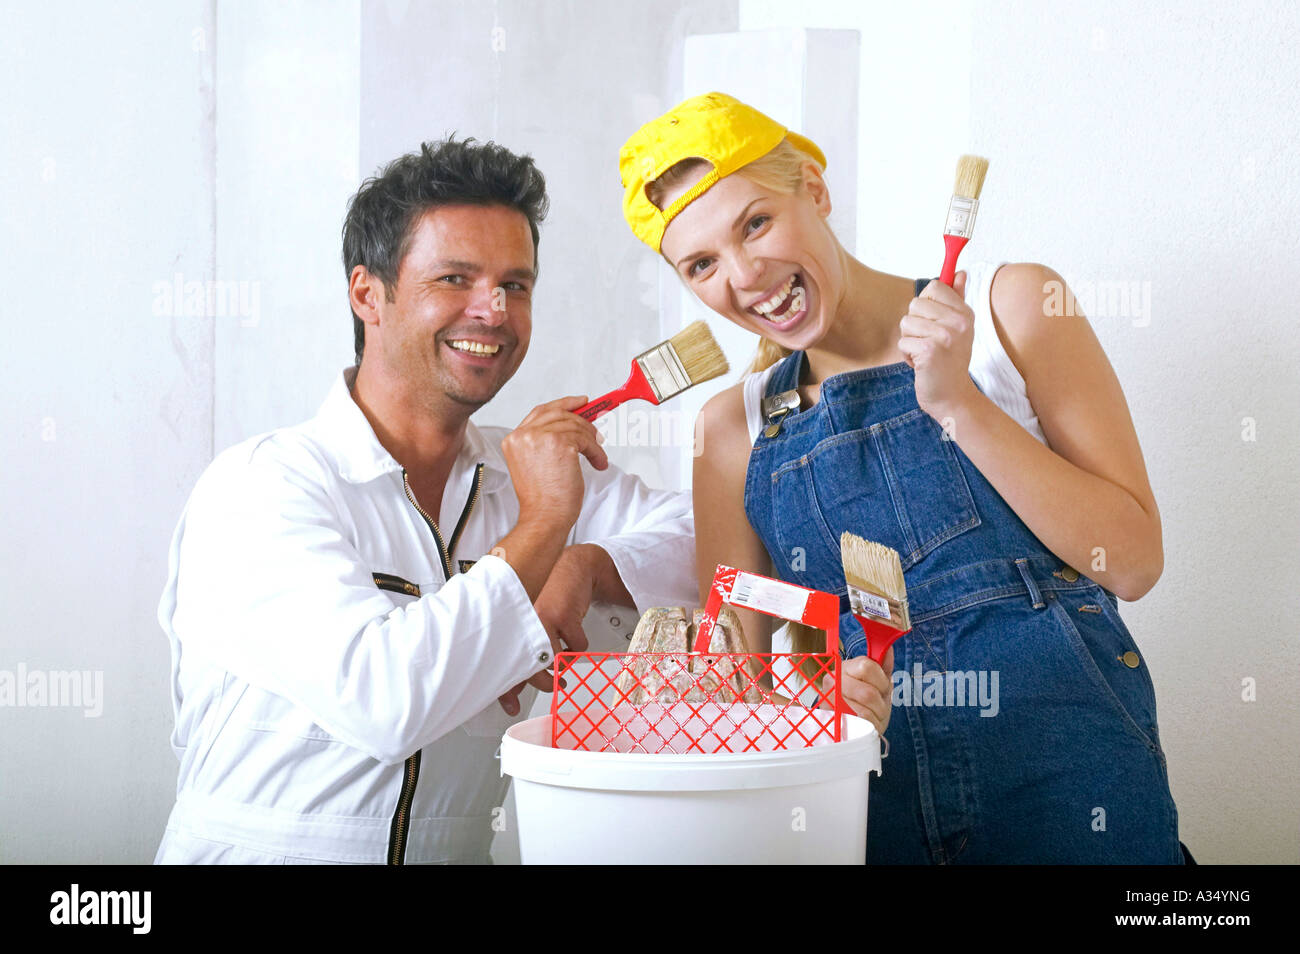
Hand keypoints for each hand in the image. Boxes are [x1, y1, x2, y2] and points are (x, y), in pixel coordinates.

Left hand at [497, 546, 596, 713]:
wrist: (573, 569)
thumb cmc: (549, 597)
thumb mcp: (531, 623)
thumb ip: (520, 653)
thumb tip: (511, 690)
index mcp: (509, 624)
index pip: (502, 662)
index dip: (506, 690)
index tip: (511, 706)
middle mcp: (521, 621)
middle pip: (528, 667)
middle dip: (543, 683)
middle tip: (553, 684)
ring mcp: (541, 618)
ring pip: (554, 661)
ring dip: (562, 667)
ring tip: (564, 665)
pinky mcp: (563, 616)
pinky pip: (576, 648)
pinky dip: (578, 647)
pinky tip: (573, 636)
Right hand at [501, 395, 607, 533]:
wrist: (544, 518)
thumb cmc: (543, 499)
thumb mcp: (537, 464)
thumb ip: (546, 442)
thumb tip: (575, 426)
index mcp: (513, 439)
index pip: (540, 412)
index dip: (563, 405)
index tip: (580, 402)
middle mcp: (523, 435)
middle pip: (558, 413)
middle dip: (582, 419)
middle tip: (597, 429)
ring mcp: (539, 437)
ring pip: (575, 426)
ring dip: (592, 441)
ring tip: (598, 457)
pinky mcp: (559, 444)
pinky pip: (586, 439)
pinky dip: (596, 451)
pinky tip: (599, 463)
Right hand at [818, 646, 893, 737]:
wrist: (849, 727)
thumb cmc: (865, 704)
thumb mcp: (877, 684)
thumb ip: (883, 667)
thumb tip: (889, 649)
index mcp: (843, 667)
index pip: (866, 666)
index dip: (881, 681)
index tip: (882, 688)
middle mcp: (831, 681)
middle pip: (868, 693)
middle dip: (880, 704)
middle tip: (878, 706)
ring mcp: (829, 703)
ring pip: (864, 711)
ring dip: (875, 717)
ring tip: (872, 716)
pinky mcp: (832, 722)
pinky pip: (859, 725)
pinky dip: (869, 726)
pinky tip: (866, 724)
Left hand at [897, 271, 978, 421]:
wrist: (952, 396)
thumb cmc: (950, 360)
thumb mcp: (959, 328)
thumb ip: (957, 299)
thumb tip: (959, 272)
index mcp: (965, 312)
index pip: (934, 286)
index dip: (926, 303)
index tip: (933, 320)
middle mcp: (959, 322)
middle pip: (916, 303)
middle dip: (914, 324)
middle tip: (928, 341)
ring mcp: (945, 336)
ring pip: (906, 322)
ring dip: (909, 340)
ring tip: (924, 353)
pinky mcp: (929, 351)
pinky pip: (903, 342)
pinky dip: (906, 355)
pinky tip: (920, 364)